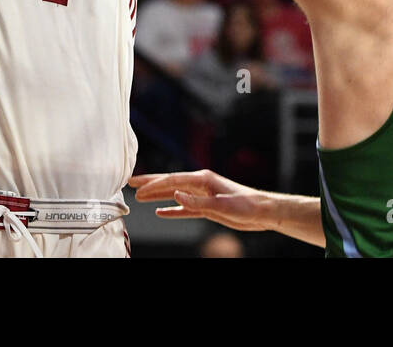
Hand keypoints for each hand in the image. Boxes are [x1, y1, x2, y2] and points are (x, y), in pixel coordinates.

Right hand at [129, 169, 274, 231]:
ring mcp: (202, 196)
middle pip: (170, 183)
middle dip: (150, 184)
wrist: (262, 212)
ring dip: (157, 196)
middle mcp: (200, 184)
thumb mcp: (222, 204)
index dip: (153, 183)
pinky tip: (160, 212)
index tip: (136, 185)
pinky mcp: (206, 208)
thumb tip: (175, 195)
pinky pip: (184, 208)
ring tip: (140, 198)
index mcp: (203, 179)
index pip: (173, 180)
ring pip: (174, 195)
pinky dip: (171, 210)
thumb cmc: (246, 204)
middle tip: (131, 184)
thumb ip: (197, 201)